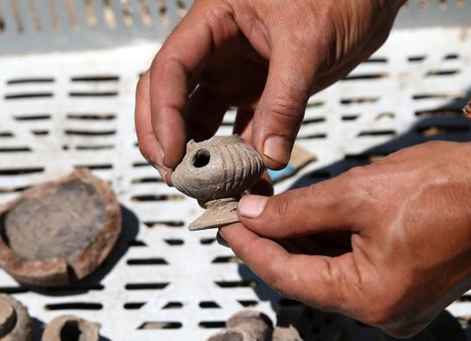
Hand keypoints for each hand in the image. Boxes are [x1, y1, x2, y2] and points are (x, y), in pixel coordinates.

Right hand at [135, 0, 403, 182]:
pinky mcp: (259, 93)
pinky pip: (240, 130)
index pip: (170, 69)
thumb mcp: (307, 43)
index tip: (171, 154)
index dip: (163, 114)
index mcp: (214, 21)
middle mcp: (216, 49)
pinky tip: (245, 182)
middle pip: (169, 96)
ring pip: (201, 119)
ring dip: (200, 154)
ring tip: (207, 188)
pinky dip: (240, 157)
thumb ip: (284, 101)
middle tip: (174, 176)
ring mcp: (235, 73)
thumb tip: (268, 156)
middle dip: (164, 137)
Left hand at [220, 141, 470, 336]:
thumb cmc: (446, 188)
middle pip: (307, 277)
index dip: (250, 246)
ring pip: (329, 272)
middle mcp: (383, 313)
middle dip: (272, 241)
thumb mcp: (358, 193)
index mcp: (370, 298)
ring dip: (299, 240)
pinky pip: (354, 270)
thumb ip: (296, 210)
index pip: (288, 274)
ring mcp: (398, 304)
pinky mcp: (407, 289)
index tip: (222, 223)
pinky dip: (328, 244)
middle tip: (240, 210)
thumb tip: (251, 214)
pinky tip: (304, 218)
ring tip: (267, 207)